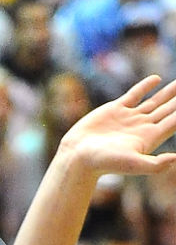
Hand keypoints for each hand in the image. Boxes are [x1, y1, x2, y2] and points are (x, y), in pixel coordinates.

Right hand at [58, 76, 175, 175]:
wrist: (79, 155)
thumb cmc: (104, 162)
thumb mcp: (132, 164)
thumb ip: (155, 164)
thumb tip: (175, 159)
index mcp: (149, 138)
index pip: (173, 122)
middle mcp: (142, 127)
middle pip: (167, 111)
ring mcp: (130, 118)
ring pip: (154, 102)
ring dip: (168, 93)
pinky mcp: (116, 109)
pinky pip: (135, 95)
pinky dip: (146, 86)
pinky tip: (156, 79)